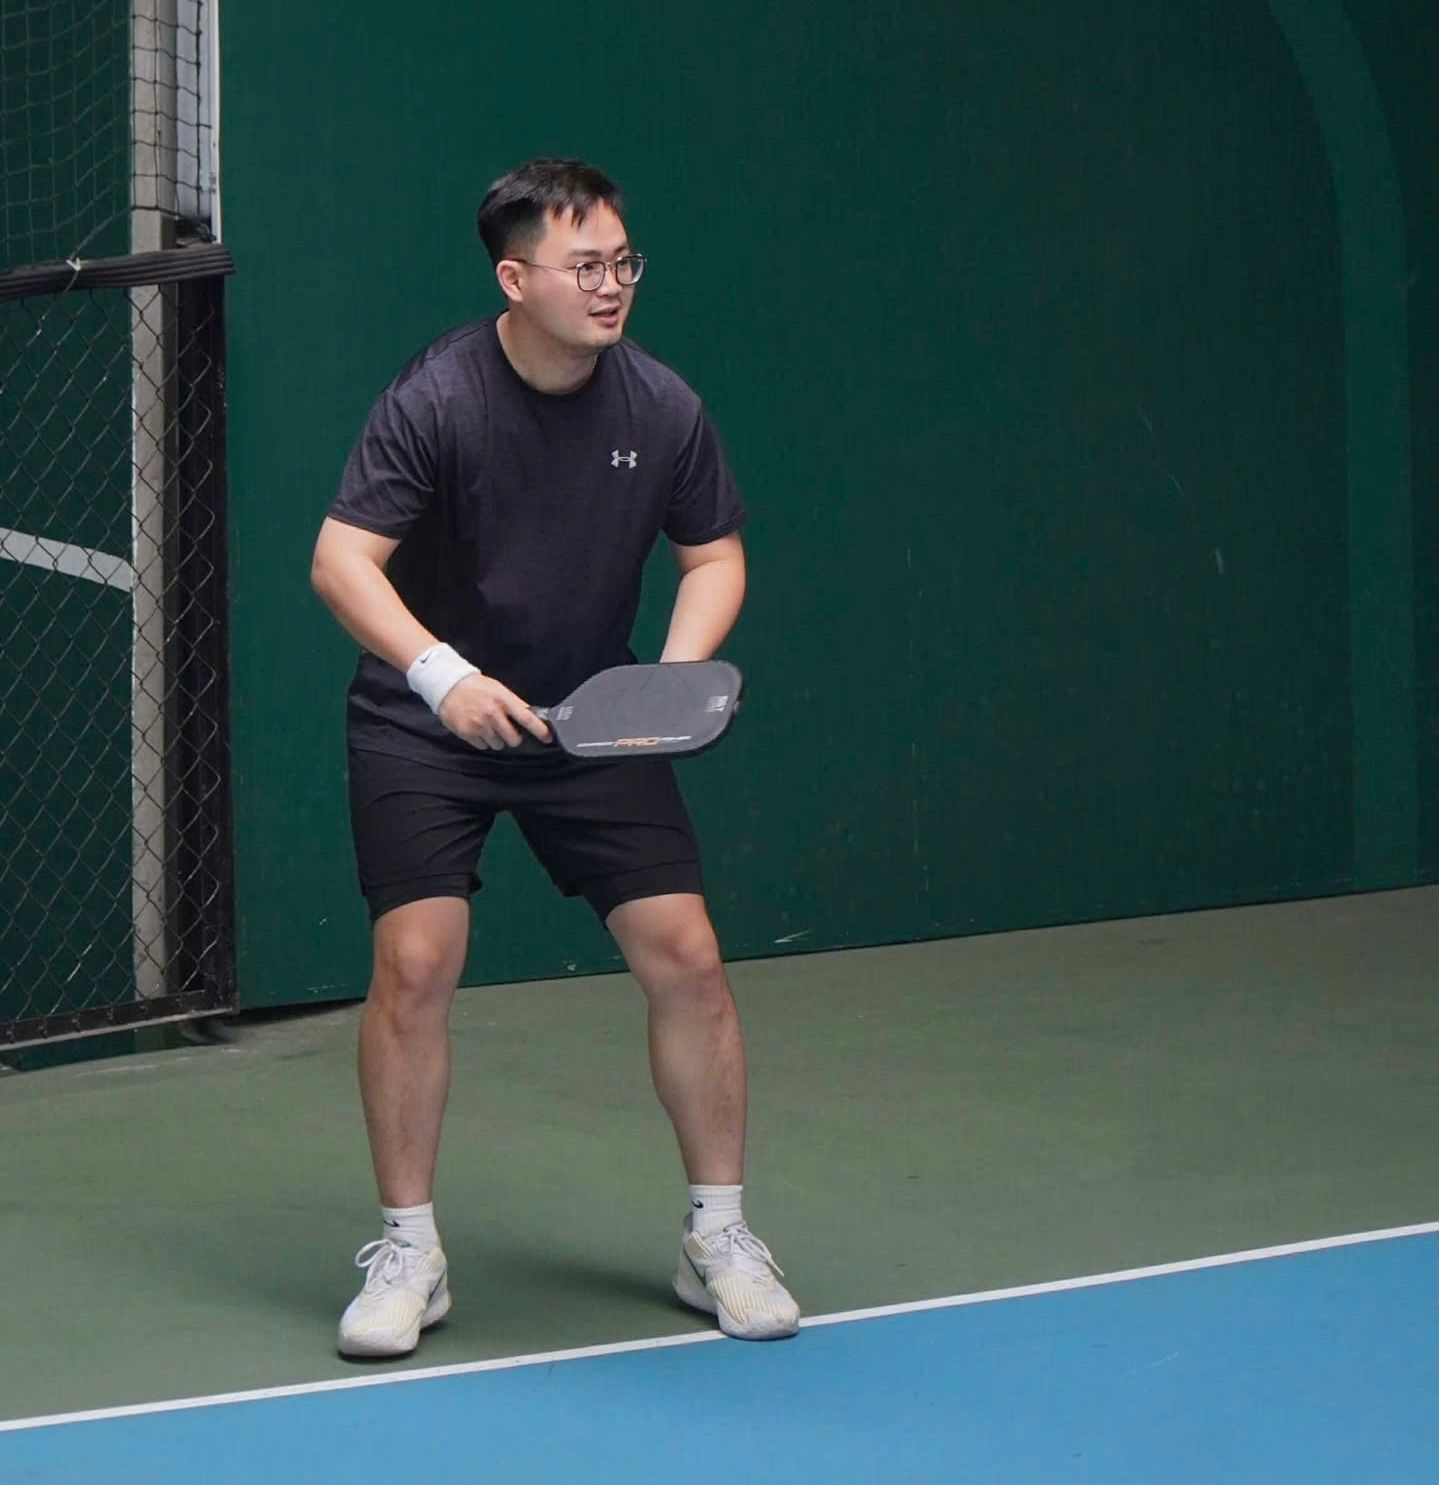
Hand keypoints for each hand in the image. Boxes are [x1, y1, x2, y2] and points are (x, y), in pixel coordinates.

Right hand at [436, 674, 551, 749]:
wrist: (448, 685)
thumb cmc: (476, 686)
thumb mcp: (499, 689)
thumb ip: (514, 704)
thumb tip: (531, 716)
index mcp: (504, 700)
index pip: (527, 718)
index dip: (540, 730)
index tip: (548, 737)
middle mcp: (493, 714)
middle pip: (513, 739)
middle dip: (513, 737)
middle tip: (506, 729)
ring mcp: (480, 725)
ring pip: (498, 745)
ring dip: (496, 739)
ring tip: (488, 725)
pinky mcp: (468, 733)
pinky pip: (483, 746)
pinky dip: (483, 740)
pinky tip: (478, 728)